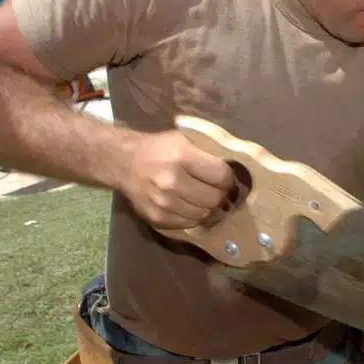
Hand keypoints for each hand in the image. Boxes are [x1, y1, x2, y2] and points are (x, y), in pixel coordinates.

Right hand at [120, 130, 236, 229]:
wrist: (123, 162)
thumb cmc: (160, 148)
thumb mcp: (185, 139)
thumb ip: (210, 150)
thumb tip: (240, 164)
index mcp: (181, 156)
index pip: (221, 176)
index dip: (229, 179)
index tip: (226, 178)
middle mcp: (171, 181)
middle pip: (214, 198)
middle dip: (221, 195)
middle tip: (217, 190)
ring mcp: (162, 202)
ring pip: (204, 214)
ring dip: (208, 207)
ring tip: (204, 198)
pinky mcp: (156, 218)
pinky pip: (189, 224)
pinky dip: (194, 216)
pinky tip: (189, 205)